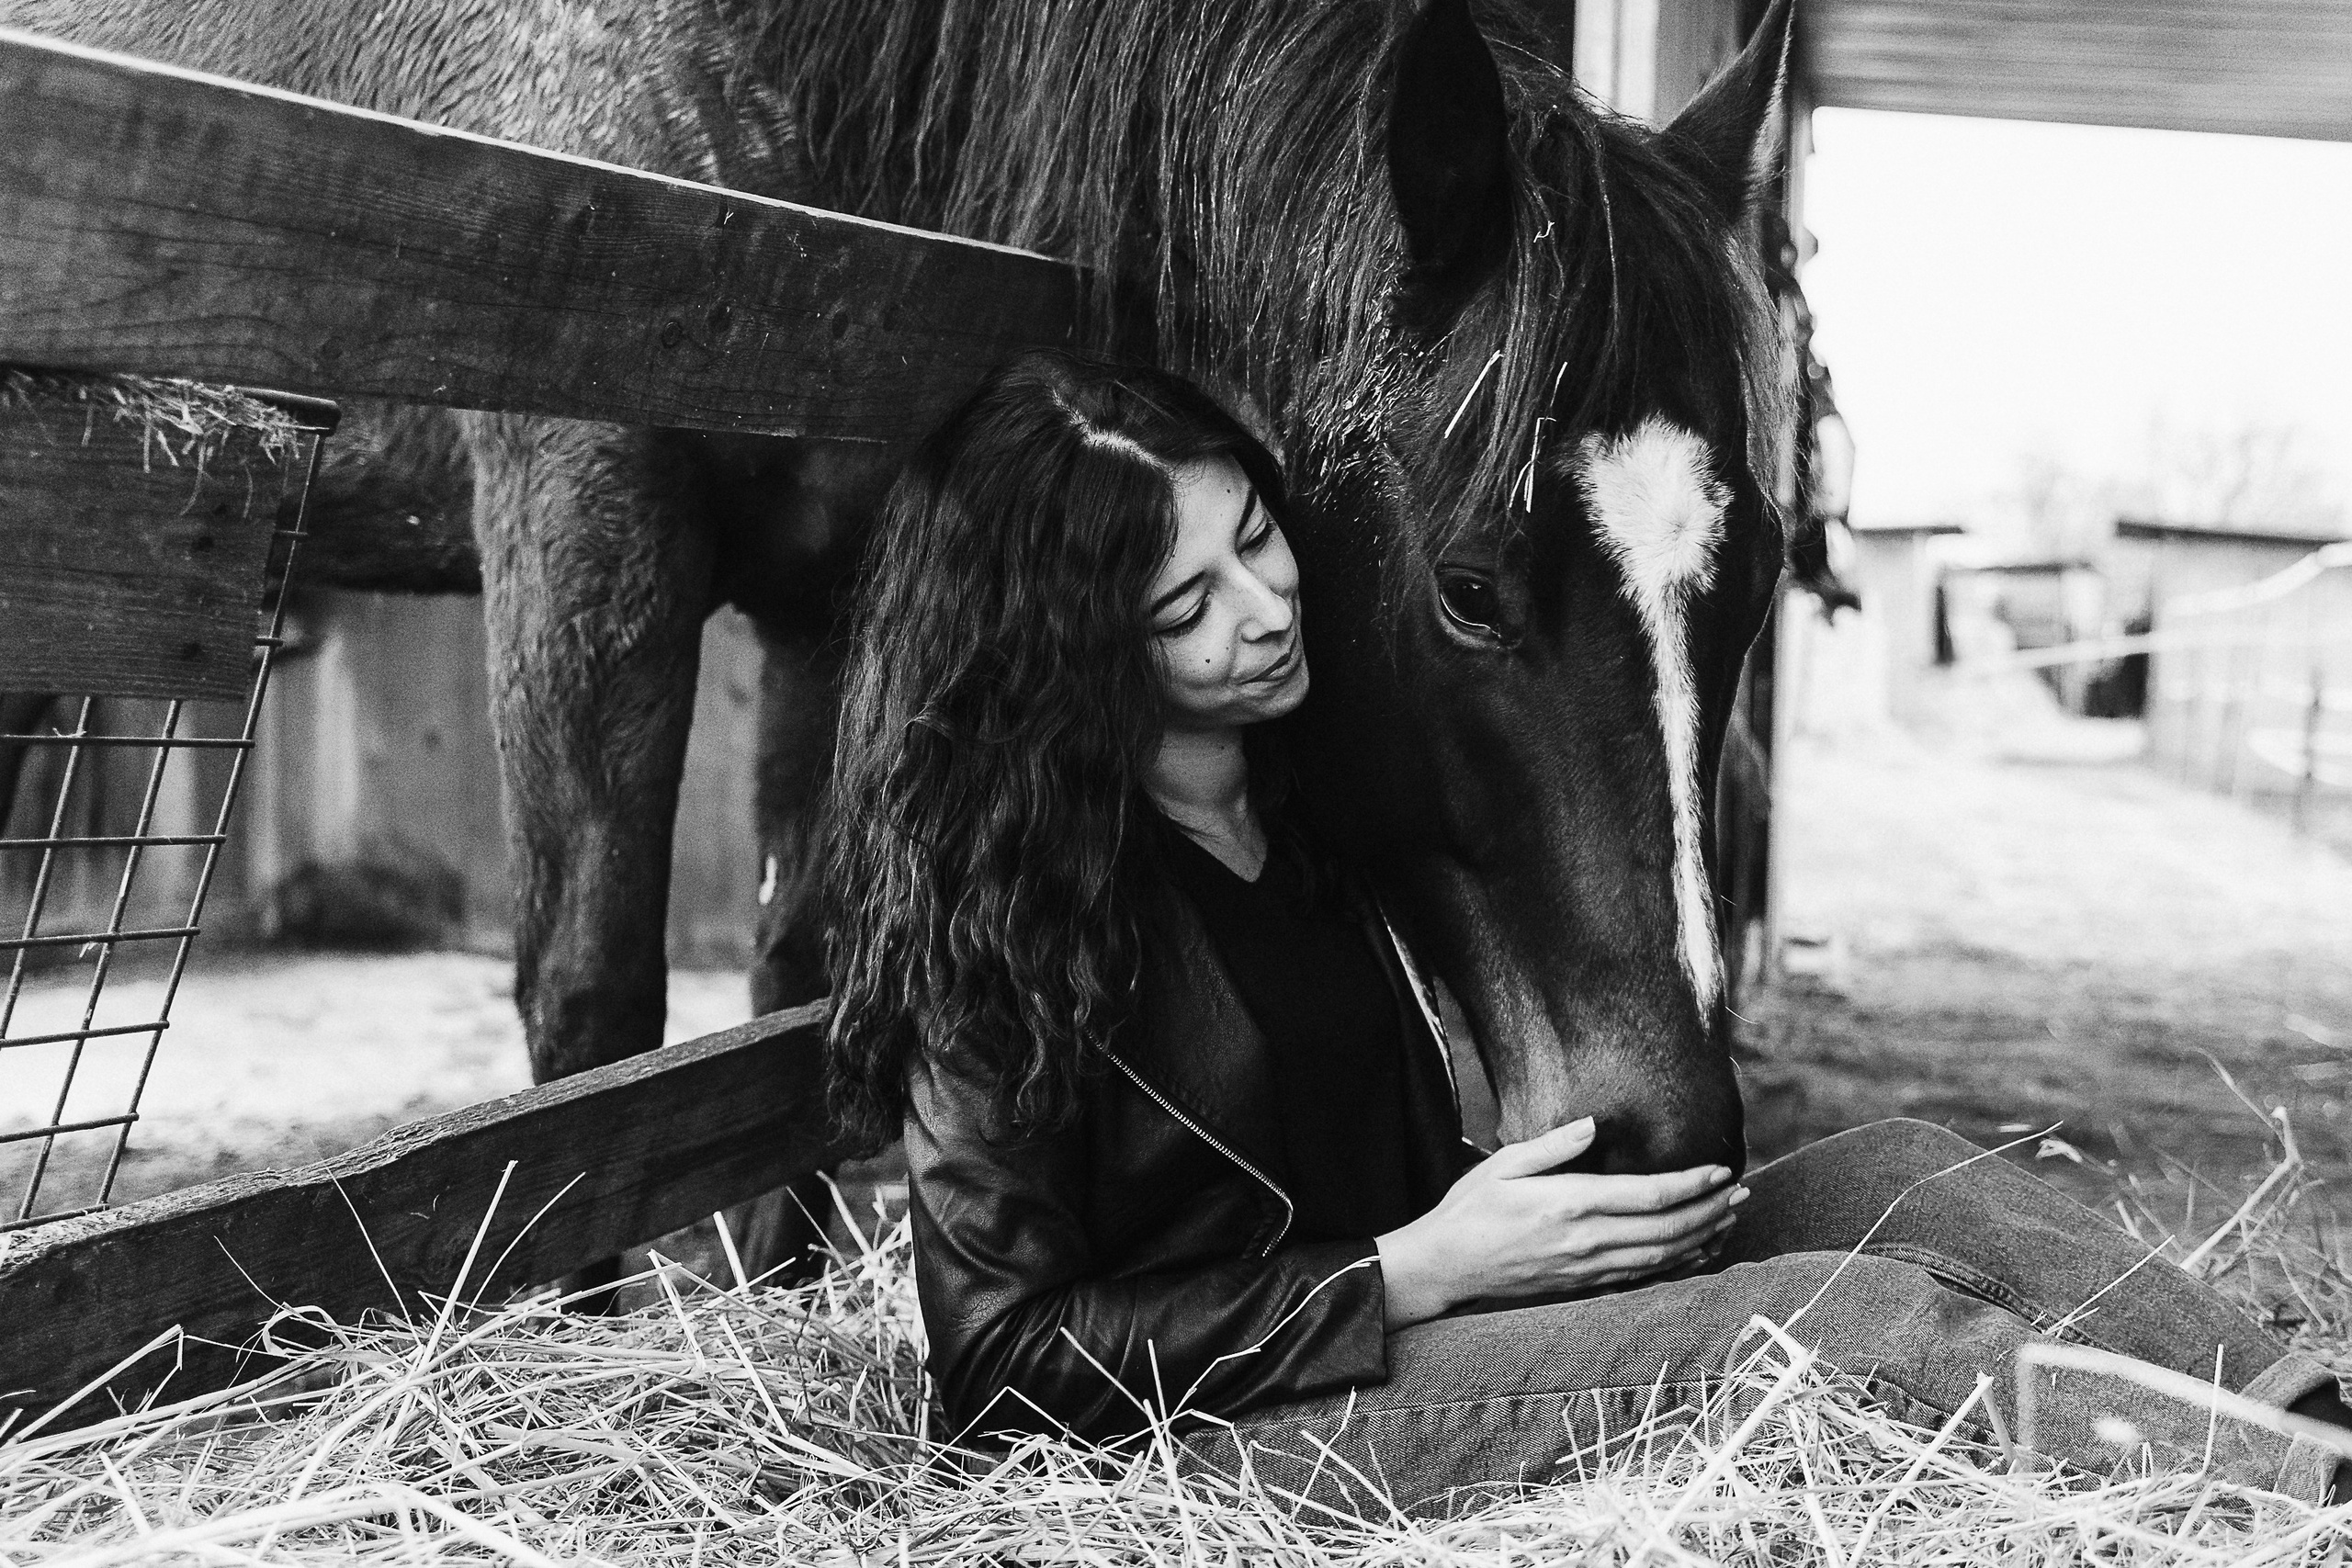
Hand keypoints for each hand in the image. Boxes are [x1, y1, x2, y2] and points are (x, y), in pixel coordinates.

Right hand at [1373, 1117, 1745, 1329]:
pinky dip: (1677, 1266)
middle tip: (1743, 1193)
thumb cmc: (1470, 1209)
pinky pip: (1643, 1278)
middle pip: (1668, 1229)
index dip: (1693, 1184)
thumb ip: (1552, 1145)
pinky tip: (1695, 1254)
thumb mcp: (1502, 1163)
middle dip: (1711, 1211)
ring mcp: (1587, 1269)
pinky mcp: (1583, 1286)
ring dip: (1702, 1238)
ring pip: (1662, 1257)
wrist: (1445, 1267)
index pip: (1650, 1195)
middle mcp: (1587, 1240)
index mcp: (1570, 1203)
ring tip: (1730, 1219)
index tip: (1723, 1171)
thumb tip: (1592, 1125)